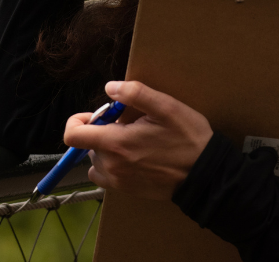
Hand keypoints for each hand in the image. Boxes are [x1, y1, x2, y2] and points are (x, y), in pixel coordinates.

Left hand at [64, 80, 212, 200]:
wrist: (205, 176)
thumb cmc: (188, 139)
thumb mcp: (166, 108)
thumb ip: (135, 94)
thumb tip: (110, 88)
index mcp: (117, 143)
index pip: (73, 136)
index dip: (76, 121)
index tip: (95, 116)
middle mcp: (112, 165)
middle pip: (88, 144)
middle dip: (103, 131)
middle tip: (130, 125)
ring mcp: (118, 181)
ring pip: (96, 160)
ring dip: (107, 149)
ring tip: (134, 141)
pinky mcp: (126, 190)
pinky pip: (106, 176)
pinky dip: (112, 165)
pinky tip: (133, 157)